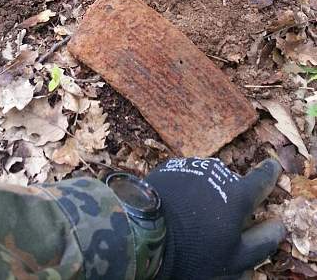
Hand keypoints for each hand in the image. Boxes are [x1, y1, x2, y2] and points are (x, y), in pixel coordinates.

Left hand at [145, 157, 284, 279]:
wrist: (142, 231)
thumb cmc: (193, 250)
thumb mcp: (233, 258)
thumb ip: (261, 241)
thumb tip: (279, 226)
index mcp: (238, 195)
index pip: (261, 180)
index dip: (269, 173)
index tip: (273, 165)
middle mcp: (217, 173)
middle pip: (231, 182)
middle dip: (230, 196)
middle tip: (219, 219)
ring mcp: (192, 166)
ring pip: (208, 178)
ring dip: (207, 191)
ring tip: (193, 215)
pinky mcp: (170, 167)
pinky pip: (187, 176)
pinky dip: (187, 188)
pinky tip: (178, 206)